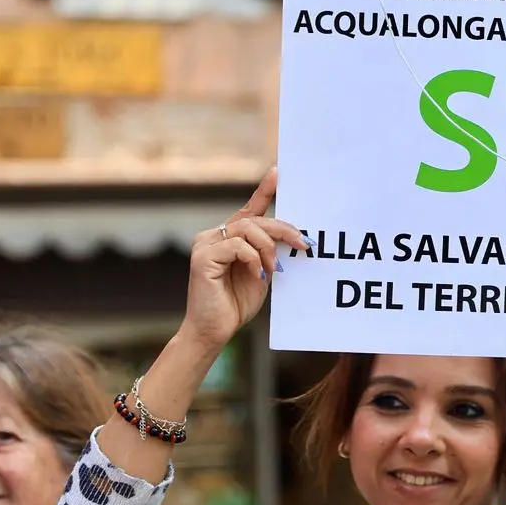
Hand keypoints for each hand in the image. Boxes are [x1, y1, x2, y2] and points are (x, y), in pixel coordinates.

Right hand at [179, 170, 310, 360]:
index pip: (249, 210)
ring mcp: (205, 244)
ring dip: (268, 249)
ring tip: (273, 269)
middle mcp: (213, 236)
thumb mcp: (261, 273)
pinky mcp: (202, 257)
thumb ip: (269, 253)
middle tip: (303, 243)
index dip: (264, 191)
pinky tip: (258, 274)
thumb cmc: (236, 304)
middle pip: (255, 220)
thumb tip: (291, 237)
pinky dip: (253, 259)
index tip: (278, 173)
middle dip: (283, 230)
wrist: (215, 331)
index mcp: (227, 237)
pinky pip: (237, 246)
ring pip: (247, 230)